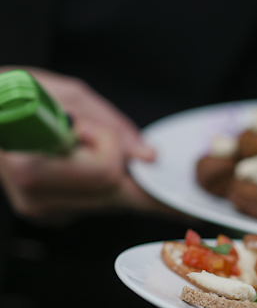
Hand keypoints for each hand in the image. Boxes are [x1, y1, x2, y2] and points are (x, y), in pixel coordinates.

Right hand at [0, 68, 168, 218]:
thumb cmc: (14, 94)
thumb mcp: (67, 94)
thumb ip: (112, 127)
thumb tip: (148, 156)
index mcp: (35, 169)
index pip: (108, 177)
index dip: (149, 190)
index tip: (187, 210)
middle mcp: (39, 201)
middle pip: (115, 193)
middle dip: (122, 165)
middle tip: (112, 144)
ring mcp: (43, 212)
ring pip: (108, 199)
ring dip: (108, 170)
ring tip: (72, 141)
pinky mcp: (49, 214)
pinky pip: (95, 200)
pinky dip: (96, 179)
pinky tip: (71, 157)